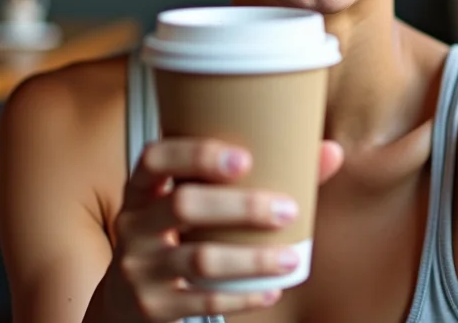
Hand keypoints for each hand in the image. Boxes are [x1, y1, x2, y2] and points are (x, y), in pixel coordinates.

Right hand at [100, 138, 344, 321]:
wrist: (126, 303)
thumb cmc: (179, 236)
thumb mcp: (196, 204)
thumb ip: (258, 177)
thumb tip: (331, 151)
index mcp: (142, 189)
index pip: (155, 157)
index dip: (196, 154)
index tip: (245, 158)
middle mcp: (134, 224)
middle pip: (183, 204)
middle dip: (240, 206)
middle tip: (287, 209)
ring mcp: (139, 268)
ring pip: (198, 259)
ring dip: (252, 258)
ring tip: (290, 258)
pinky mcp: (151, 307)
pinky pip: (201, 301)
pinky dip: (242, 296)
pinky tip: (271, 290)